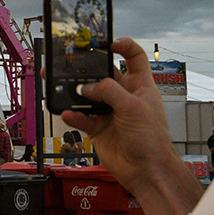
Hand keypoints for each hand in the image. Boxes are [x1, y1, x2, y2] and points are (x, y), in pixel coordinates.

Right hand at [62, 38, 174, 185]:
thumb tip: (87, 87)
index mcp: (140, 86)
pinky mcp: (98, 128)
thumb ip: (109, 92)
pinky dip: (73, 115)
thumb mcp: (133, 107)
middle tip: (71, 63)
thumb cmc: (152, 140)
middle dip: (88, 70)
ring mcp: (110, 112)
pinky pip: (81, 117)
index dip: (123, 47)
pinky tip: (68, 113)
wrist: (146, 170)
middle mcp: (124, 97)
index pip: (134, 57)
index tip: (108, 44)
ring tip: (61, 87)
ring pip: (88, 96)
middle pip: (103, 75)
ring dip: (75, 92)